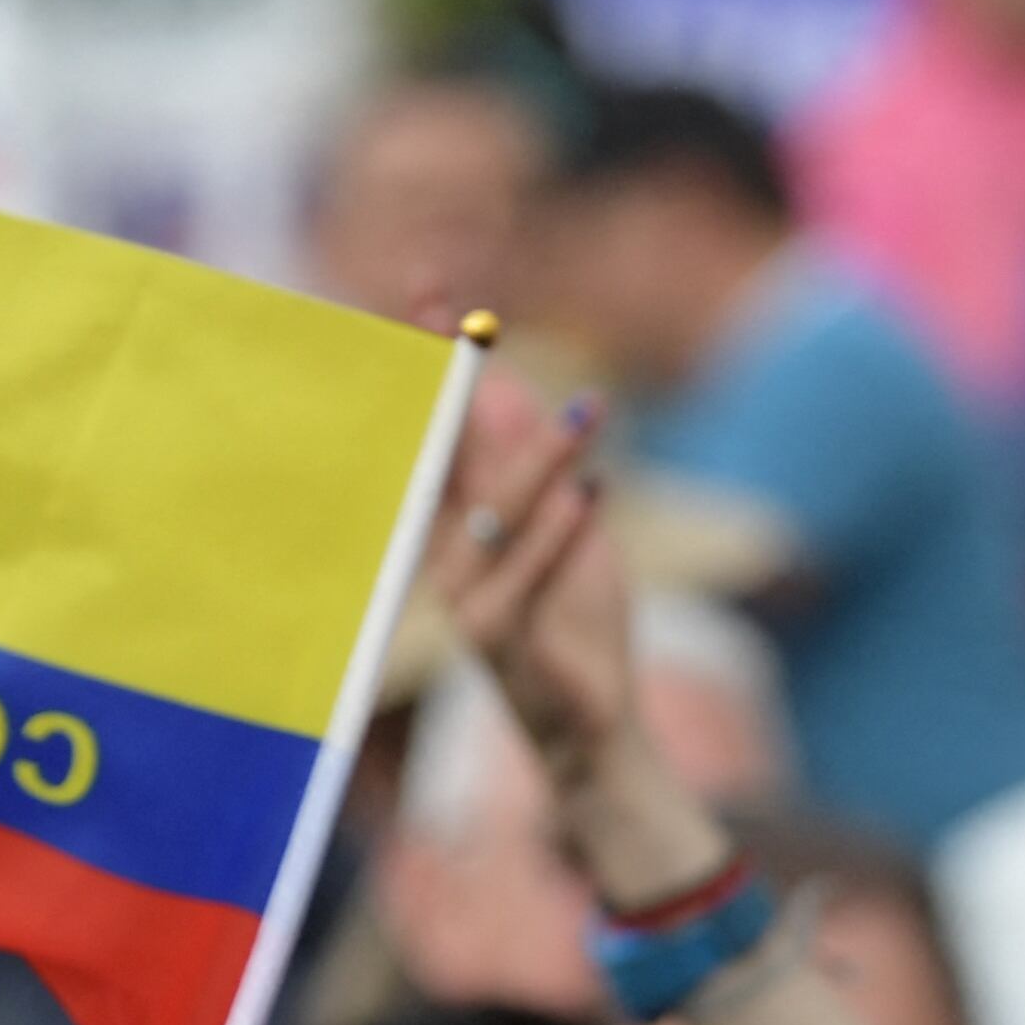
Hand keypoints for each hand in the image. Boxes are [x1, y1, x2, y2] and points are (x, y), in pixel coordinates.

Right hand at [422, 366, 727, 914]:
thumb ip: (536, 470)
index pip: (441, 431)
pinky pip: (526, 572)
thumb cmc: (577, 628)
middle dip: (451, 387)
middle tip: (469, 319)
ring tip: (591, 412)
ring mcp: (465, 596)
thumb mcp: (568, 534)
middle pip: (443, 455)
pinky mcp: (496, 637)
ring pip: (497, 511)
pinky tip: (593, 491)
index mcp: (458, 524)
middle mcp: (447, 554)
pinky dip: (560, 531)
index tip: (431, 294)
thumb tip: (510, 388)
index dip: (433, 366)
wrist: (592, 730)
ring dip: (543, 457)